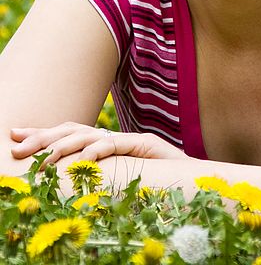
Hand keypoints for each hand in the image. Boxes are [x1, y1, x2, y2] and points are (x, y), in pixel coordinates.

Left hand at [10, 122, 186, 165]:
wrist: (191, 177)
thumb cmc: (156, 181)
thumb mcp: (120, 178)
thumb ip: (99, 174)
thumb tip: (67, 179)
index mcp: (106, 144)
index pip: (70, 132)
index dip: (44, 133)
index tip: (18, 137)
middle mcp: (114, 137)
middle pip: (73, 129)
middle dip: (43, 137)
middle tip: (18, 145)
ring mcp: (128, 138)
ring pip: (90, 134)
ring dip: (64, 146)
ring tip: (44, 159)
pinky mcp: (144, 142)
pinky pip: (116, 143)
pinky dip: (98, 150)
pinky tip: (84, 159)